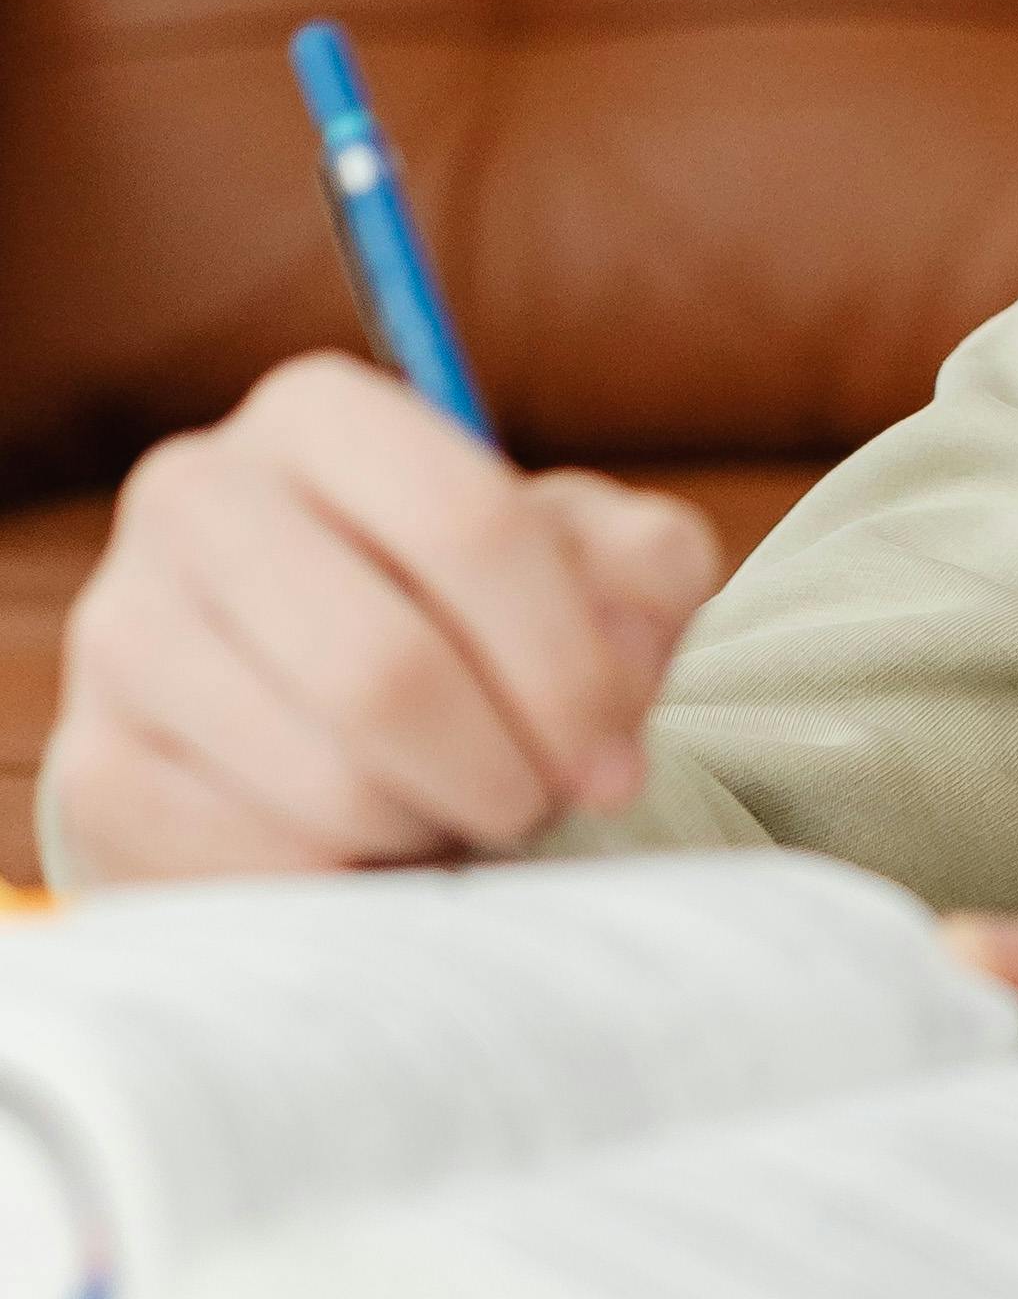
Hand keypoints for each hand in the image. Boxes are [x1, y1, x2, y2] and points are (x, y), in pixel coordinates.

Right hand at [46, 355, 721, 882]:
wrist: (309, 705)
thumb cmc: (467, 612)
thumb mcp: (580, 559)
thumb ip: (641, 571)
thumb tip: (621, 646)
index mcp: (318, 414)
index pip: (472, 527)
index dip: (568, 664)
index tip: (615, 756)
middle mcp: (196, 496)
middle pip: (386, 670)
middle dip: (500, 766)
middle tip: (539, 802)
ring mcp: (124, 633)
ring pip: (326, 781)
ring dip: (430, 826)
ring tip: (454, 808)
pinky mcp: (95, 768)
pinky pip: (259, 869)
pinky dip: (352, 885)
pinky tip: (373, 849)